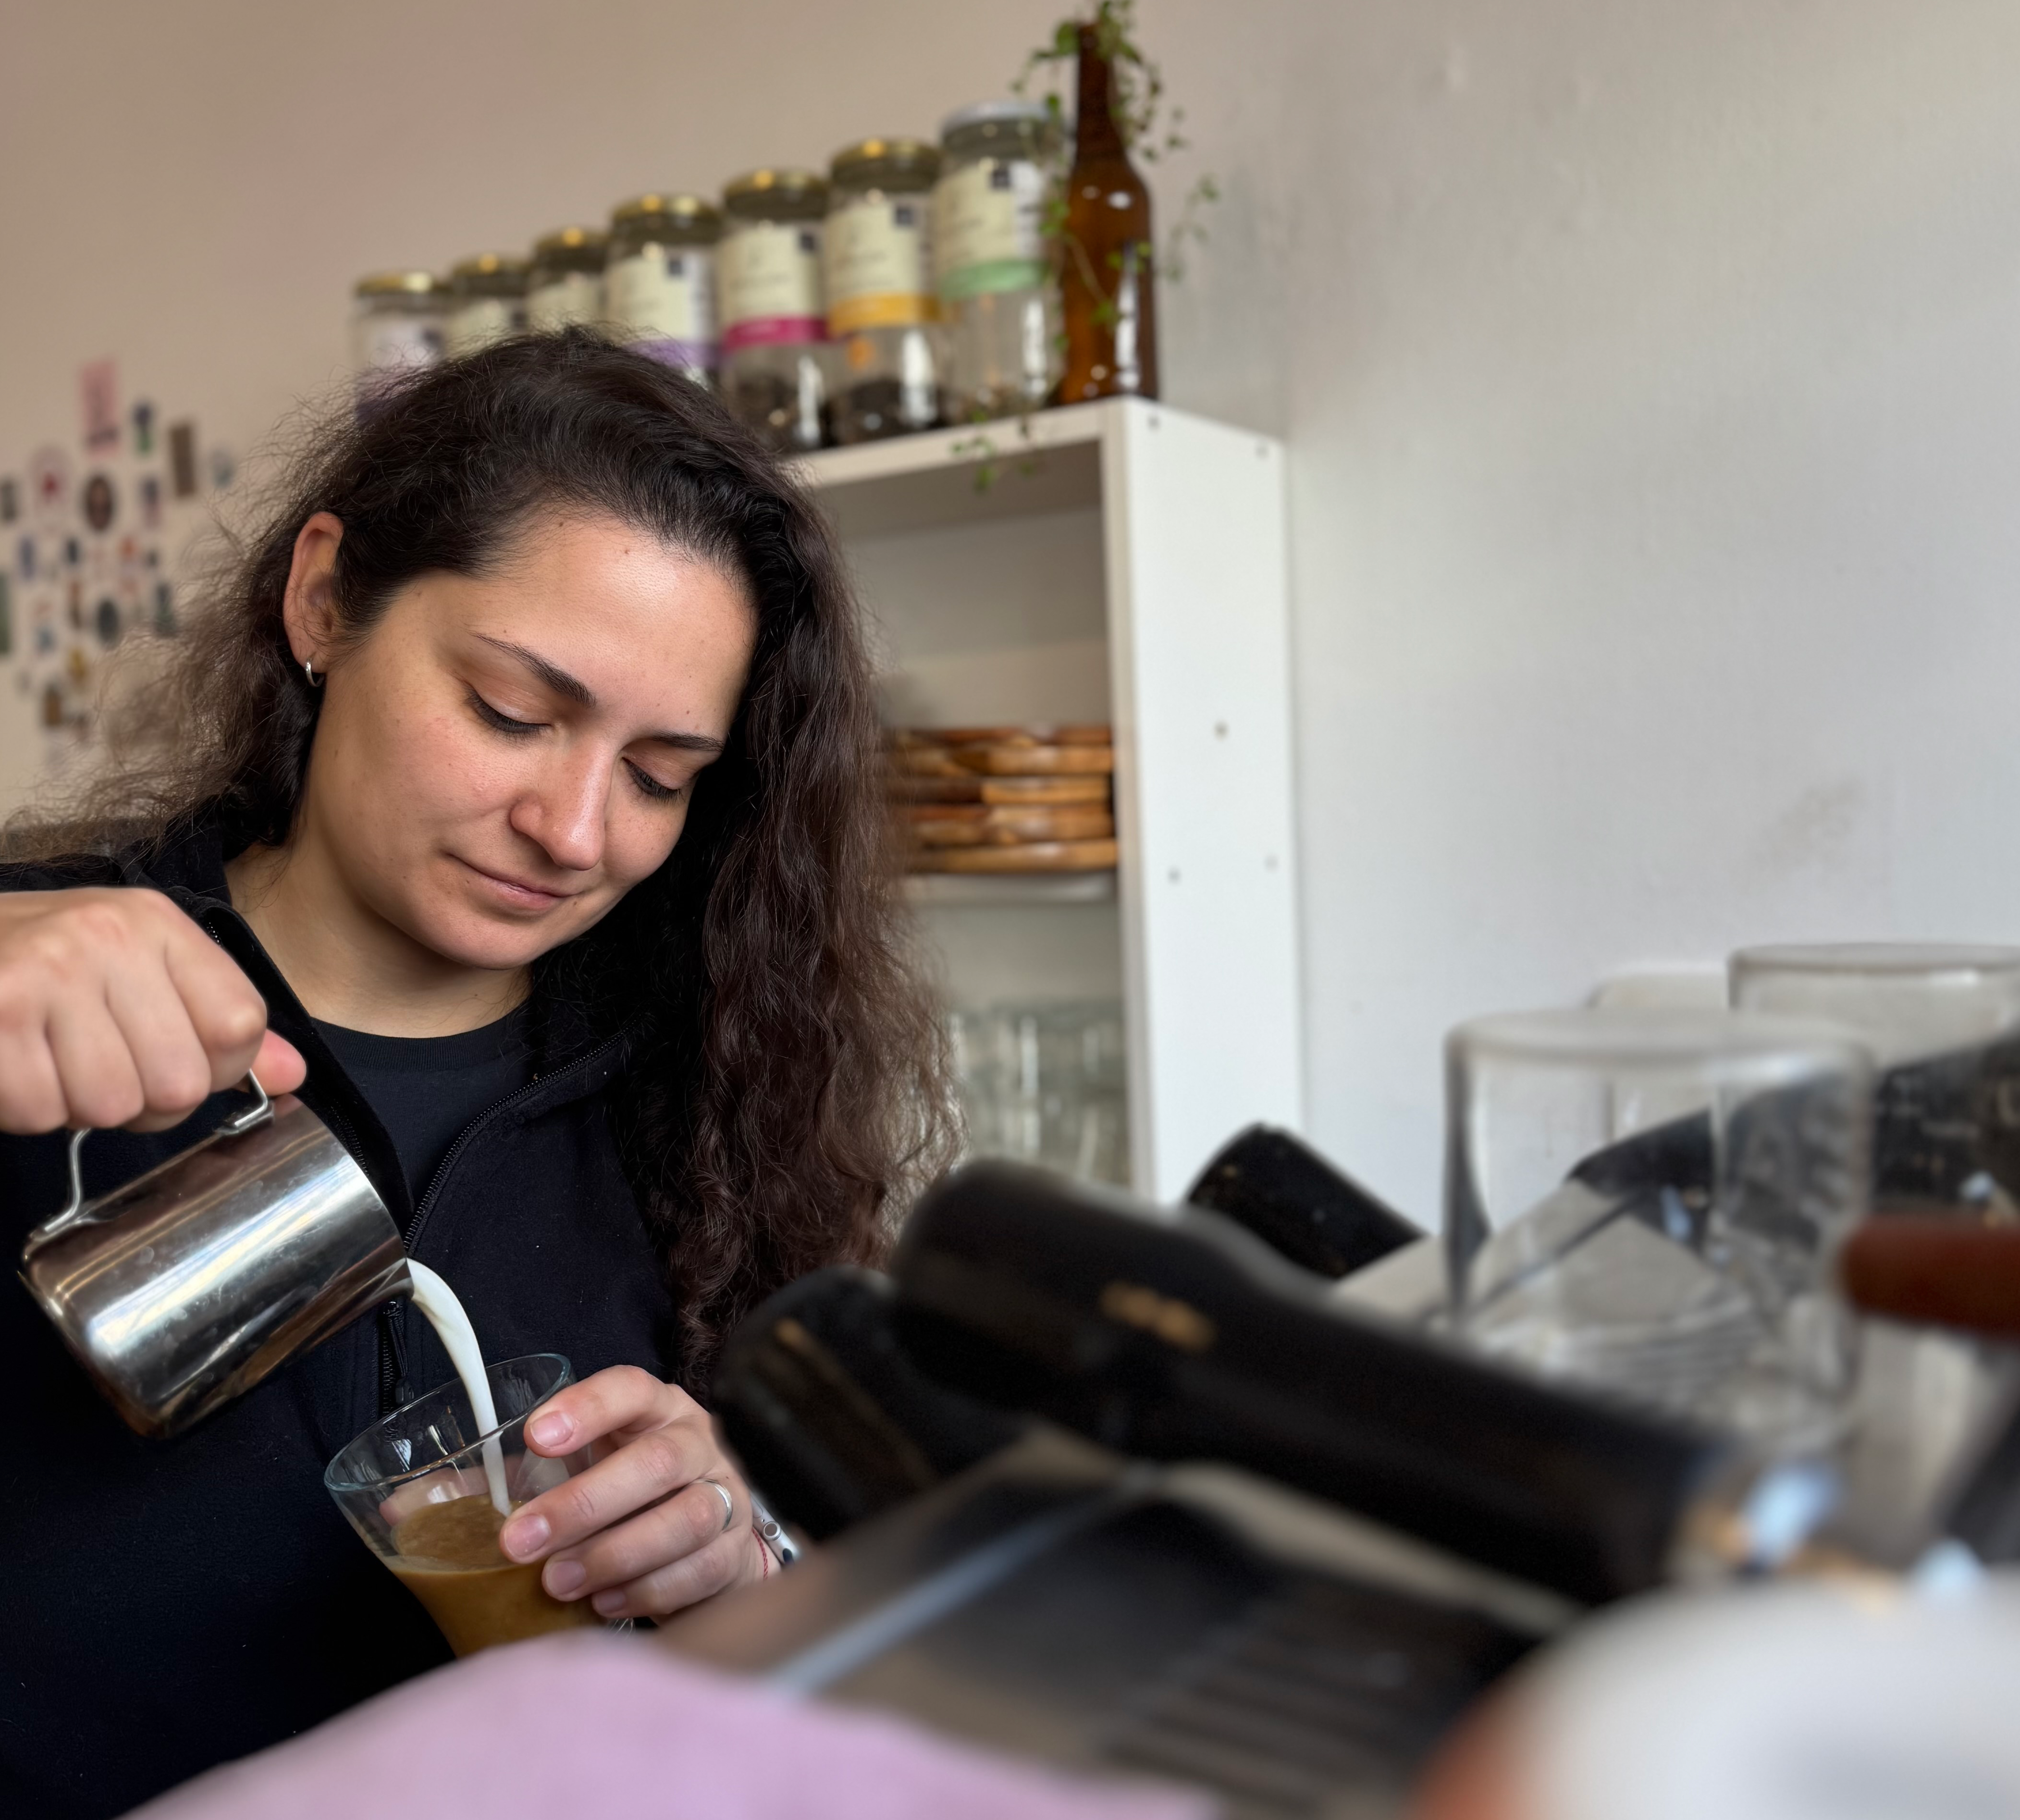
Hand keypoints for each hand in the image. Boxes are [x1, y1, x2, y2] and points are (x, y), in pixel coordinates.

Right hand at [0, 887, 305, 1133]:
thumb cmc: (37, 964)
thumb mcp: (135, 970)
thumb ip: (216, 1023)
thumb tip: (293, 1075)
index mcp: (156, 925)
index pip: (240, 1026)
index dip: (211, 1069)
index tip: (169, 1057)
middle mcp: (108, 937)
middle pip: (179, 1082)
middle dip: (138, 1101)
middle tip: (93, 1066)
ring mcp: (47, 971)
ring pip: (108, 1106)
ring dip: (75, 1106)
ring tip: (49, 1061)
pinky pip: (39, 1111)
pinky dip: (24, 1109)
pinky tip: (13, 1066)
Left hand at [496, 1366, 765, 1619]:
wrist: (710, 1536)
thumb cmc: (628, 1495)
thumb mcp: (577, 1470)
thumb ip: (505, 1483)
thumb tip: (413, 1506)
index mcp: (655, 1410)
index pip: (630, 1389)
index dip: (587, 1408)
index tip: (537, 1435)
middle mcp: (698, 1444)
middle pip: (657, 1461)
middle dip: (584, 1503)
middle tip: (520, 1542)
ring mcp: (726, 1496)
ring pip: (688, 1517)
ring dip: (615, 1554)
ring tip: (557, 1582)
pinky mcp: (736, 1552)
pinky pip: (701, 1571)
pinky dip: (649, 1591)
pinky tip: (604, 1602)